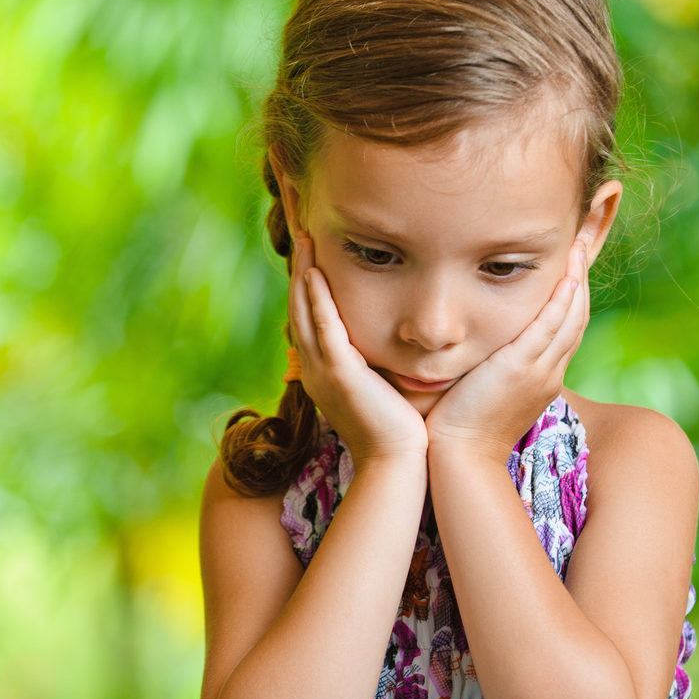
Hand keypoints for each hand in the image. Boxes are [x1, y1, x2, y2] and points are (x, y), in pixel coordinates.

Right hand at [288, 231, 428, 465]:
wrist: (399, 463)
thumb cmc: (400, 430)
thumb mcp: (384, 388)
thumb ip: (380, 362)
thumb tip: (392, 340)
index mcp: (324, 371)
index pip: (309, 318)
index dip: (307, 285)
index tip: (312, 252)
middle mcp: (316, 368)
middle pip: (299, 308)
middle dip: (300, 269)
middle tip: (302, 234)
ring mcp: (323, 371)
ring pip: (304, 312)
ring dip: (304, 273)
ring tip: (305, 239)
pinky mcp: (340, 373)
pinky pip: (323, 327)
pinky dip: (317, 299)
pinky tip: (316, 272)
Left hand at [425, 237, 590, 458]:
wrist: (458, 457)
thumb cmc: (460, 428)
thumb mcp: (483, 392)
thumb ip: (489, 368)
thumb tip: (478, 350)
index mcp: (541, 379)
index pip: (565, 330)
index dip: (571, 298)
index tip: (569, 269)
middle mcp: (548, 373)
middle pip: (576, 319)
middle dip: (581, 281)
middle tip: (583, 245)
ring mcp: (539, 372)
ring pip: (570, 319)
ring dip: (576, 281)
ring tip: (578, 248)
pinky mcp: (520, 369)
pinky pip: (551, 327)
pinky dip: (561, 300)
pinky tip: (566, 276)